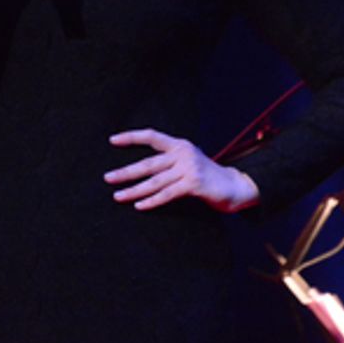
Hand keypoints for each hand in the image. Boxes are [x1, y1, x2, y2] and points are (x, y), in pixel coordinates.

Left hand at [106, 128, 259, 212]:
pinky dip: (152, 201)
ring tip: (117, 196)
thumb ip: (169, 161)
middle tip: (107, 178)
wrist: (236, 186)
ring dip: (134, 190)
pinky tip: (139, 205)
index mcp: (179, 145)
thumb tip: (140, 170)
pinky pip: (168, 194)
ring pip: (155, 181)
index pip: (152, 136)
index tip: (112, 140)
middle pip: (148, 163)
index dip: (131, 137)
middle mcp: (183, 153)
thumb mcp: (188, 161)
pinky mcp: (194, 184)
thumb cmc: (207, 176)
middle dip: (125, 172)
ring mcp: (189, 168)